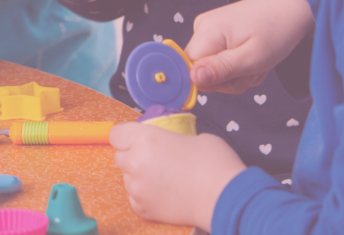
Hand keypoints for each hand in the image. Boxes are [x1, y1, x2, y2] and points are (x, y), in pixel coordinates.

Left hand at [111, 121, 245, 229]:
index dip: (127, 137)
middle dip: (134, 157)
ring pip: (128, 178)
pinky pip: (136, 197)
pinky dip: (147, 196)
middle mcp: (135, 162)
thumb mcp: (194, 138)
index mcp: (146, 139)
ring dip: (140, 177)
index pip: (116, 134)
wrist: (226, 198)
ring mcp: (137, 187)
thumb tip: (168, 146)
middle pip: (120, 157)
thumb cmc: (215, 164)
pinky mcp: (142, 208)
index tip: (137, 141)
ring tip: (166, 180)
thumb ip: (171, 140)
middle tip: (157, 162)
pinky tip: (167, 195)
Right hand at [185, 0, 314, 92]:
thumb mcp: (253, 58)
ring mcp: (208, 29)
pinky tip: (253, 56)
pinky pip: (219, 59)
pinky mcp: (217, 31)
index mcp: (207, 32)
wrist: (292, 7)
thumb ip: (222, 69)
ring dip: (237, 73)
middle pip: (201, 71)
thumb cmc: (278, 30)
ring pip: (212, 68)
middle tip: (253, 69)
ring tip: (257, 61)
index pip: (189, 69)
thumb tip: (193, 79)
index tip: (234, 79)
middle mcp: (201, 28)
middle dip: (229, 78)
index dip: (210, 82)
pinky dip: (238, 64)